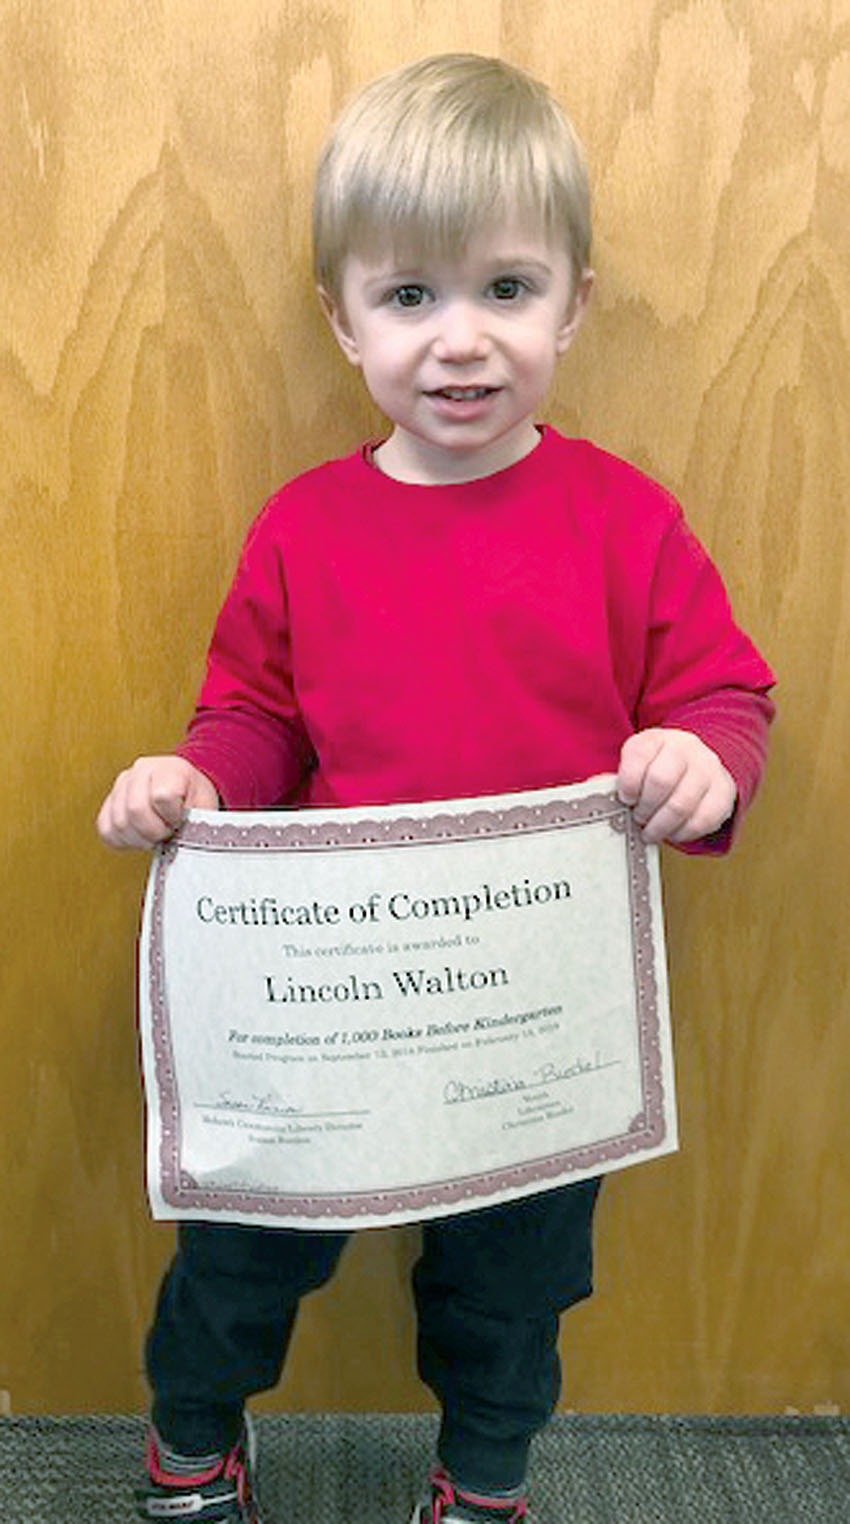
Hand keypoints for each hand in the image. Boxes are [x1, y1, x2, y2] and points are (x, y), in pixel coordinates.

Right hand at [96, 755, 218, 848]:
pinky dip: (124, 841)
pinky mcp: (108, 802)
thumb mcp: (205, 806)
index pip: (162, 796)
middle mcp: (141, 771)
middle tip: (166, 833)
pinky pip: (106, 830)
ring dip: (139, 839)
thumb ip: (196, 821)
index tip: (180, 821)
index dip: (172, 818)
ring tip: (155, 835)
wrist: (184, 791)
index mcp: (170, 768)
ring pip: (119, 823)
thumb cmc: (193, 798)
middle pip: (136, 810)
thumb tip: (187, 840)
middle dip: (154, 832)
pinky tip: (139, 837)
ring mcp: (121, 785)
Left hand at [616, 728, 735, 844]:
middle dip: (644, 808)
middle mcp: (685, 748)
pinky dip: (683, 833)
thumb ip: (622, 778)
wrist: (698, 761)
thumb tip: (603, 797)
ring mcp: (708, 768)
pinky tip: (673, 832)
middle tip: (638, 819)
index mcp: (657, 738)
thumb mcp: (637, 763)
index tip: (625, 799)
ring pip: (681, 805)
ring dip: (661, 826)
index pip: (639, 755)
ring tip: (651, 831)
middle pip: (660, 781)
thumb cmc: (659, 766)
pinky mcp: (724, 791)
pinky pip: (703, 820)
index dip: (628, 783)